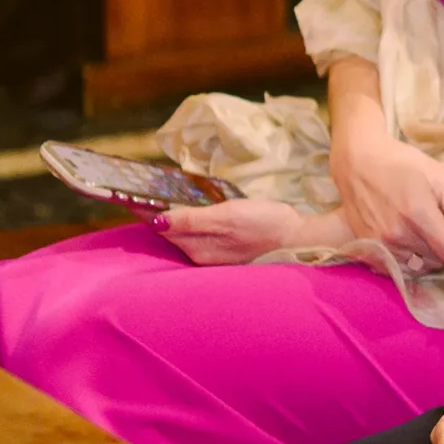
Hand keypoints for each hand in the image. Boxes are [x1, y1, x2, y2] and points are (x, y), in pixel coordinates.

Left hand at [154, 197, 352, 265]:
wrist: (299, 238)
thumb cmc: (264, 224)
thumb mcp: (226, 216)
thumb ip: (191, 219)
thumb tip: (156, 220)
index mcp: (196, 248)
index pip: (163, 226)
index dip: (153, 207)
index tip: (144, 190)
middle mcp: (201, 256)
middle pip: (174, 230)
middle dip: (166, 212)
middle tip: (160, 186)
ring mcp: (214, 255)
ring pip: (188, 232)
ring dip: (182, 216)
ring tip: (179, 195)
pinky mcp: (227, 251)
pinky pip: (203, 234)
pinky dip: (199, 222)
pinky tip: (204, 210)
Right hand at [330, 127, 443, 273]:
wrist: (358, 162)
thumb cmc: (402, 164)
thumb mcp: (440, 178)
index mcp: (418, 215)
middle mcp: (398, 236)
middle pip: (440, 261)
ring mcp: (381, 246)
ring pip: (422, 267)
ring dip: (438, 258)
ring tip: (443, 239)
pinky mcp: (368, 250)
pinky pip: (401, 268)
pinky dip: (416, 262)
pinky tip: (420, 245)